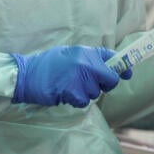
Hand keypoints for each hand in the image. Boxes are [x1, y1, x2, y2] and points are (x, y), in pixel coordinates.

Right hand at [11, 45, 127, 107]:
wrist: (25, 75)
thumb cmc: (45, 66)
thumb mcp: (67, 55)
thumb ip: (86, 60)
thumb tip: (105, 68)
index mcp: (84, 52)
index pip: (110, 57)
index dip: (122, 67)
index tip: (128, 74)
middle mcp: (85, 63)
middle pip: (109, 78)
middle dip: (104, 84)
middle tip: (88, 85)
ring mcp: (79, 77)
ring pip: (95, 92)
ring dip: (85, 93)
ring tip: (69, 86)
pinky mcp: (73, 91)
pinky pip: (84, 101)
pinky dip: (76, 101)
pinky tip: (64, 94)